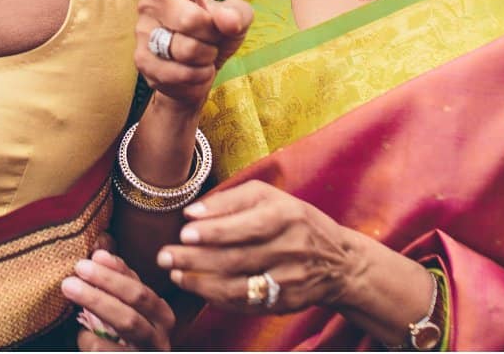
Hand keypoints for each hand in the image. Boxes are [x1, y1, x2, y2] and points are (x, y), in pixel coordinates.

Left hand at [62, 249, 174, 349]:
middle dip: (107, 279)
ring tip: (70, 287)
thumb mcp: (126, 311)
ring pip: (127, 321)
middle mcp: (159, 335)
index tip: (95, 254)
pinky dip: (89, 337)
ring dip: (96, 299)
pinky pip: (105, 348)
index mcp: (161, 316)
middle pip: (138, 298)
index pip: (141, 286)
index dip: (118, 269)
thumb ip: (117, 283)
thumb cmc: (124, 340)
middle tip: (79, 266)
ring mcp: (146, 352)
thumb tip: (99, 252)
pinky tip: (80, 332)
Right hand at [125, 0, 251, 113]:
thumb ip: (237, 13)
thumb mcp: (237, 18)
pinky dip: (198, 77)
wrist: (201, 70)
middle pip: (189, 19)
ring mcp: (142, 32)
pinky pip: (178, 73)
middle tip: (211, 35)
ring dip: (206, 57)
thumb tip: (227, 21)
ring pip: (186, 49)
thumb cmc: (216, 32)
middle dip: (212, 34)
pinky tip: (195, 71)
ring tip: (202, 54)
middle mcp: (151, 3)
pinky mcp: (142, 61)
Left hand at [156, 181, 356, 314]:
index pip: (246, 226)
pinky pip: (246, 304)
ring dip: (201, 283)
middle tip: (164, 256)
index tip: (184, 232)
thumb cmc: (294, 220)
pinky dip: (218, 299)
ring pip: (239, 286)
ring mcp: (288, 281)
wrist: (339, 262)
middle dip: (196, 260)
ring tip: (176, 274)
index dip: (214, 231)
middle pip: (237, 258)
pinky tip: (198, 289)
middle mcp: (290, 249)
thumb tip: (192, 212)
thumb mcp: (269, 198)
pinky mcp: (285, 303)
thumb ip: (231, 200)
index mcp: (286, 216)